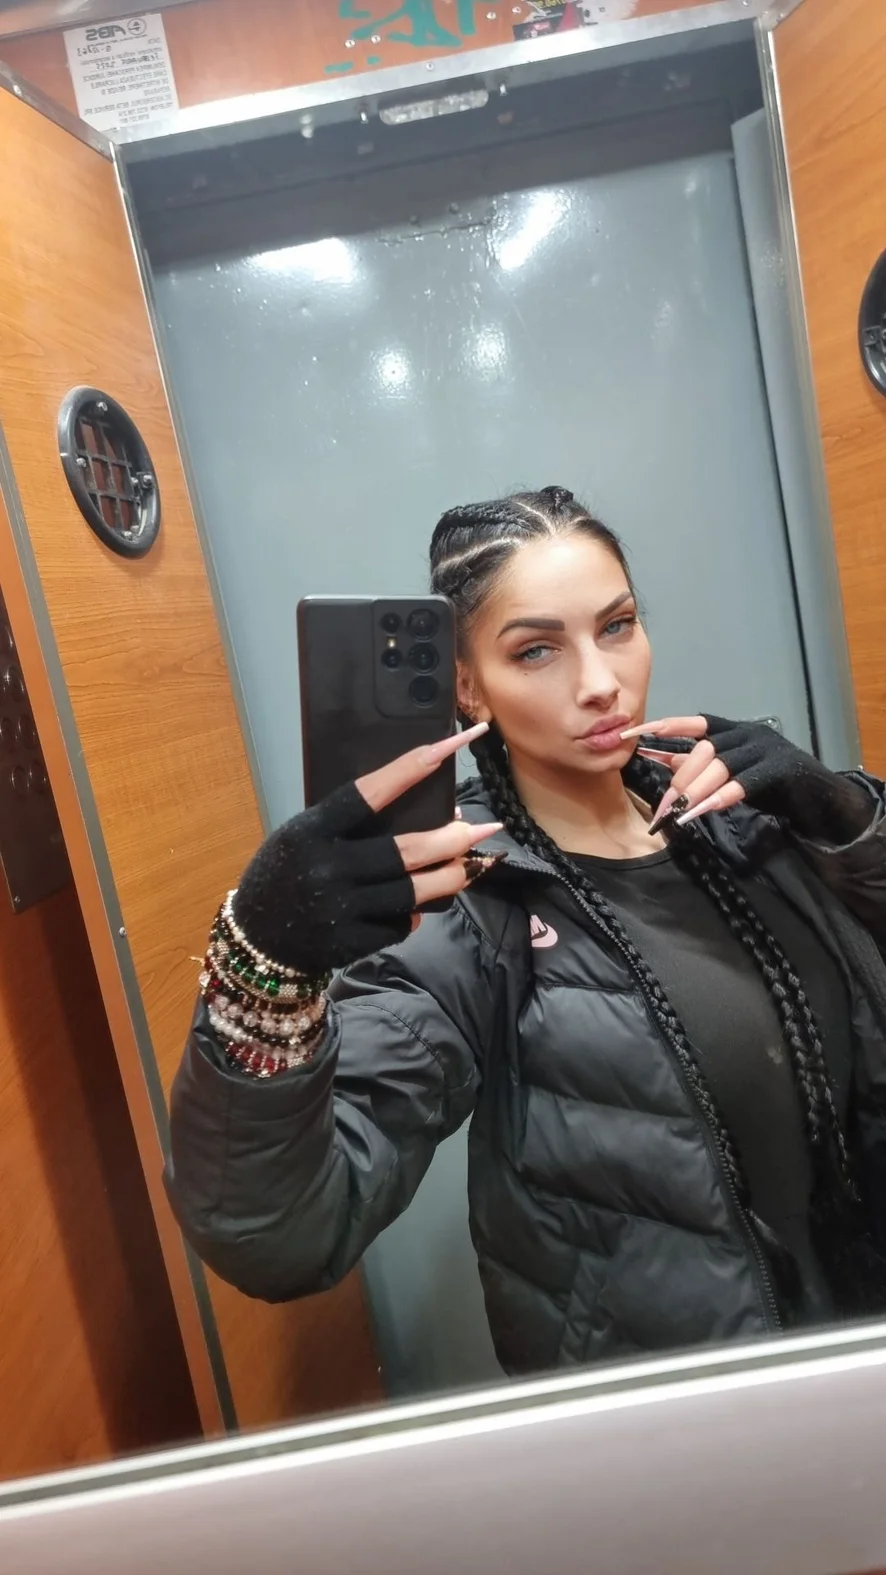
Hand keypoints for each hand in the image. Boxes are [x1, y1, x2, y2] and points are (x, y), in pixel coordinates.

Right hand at [232, 723, 503, 973]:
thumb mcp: (303, 837)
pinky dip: (412, 914)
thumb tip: (422, 814)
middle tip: (482, 829)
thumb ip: (350, 826)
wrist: (257, 940)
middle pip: (405, 852)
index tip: (449, 747)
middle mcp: (326, 869)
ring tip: (471, 867)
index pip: (368, 794)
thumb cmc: (286, 874)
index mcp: (311, 832)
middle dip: (451, 840)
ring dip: (449, 879)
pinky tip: (418, 906)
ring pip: (412, 892)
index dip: (411, 769)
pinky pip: (397, 924)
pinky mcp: (350, 942)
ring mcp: (339, 909)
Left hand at [623, 714, 871, 839]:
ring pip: (719, 767)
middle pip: (703, 750)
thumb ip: (697, 763)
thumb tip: (659, 757)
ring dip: (695, 792)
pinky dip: (718, 799)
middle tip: (664, 806)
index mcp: (731, 729)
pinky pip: (742, 784)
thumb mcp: (729, 770)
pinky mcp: (778, 769)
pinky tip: (700, 813)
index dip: (661, 727)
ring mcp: (764, 748)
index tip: (631, 734)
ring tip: (677, 813)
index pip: (691, 722)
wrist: (816, 796)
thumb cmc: (768, 781)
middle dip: (680, 779)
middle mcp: (746, 733)